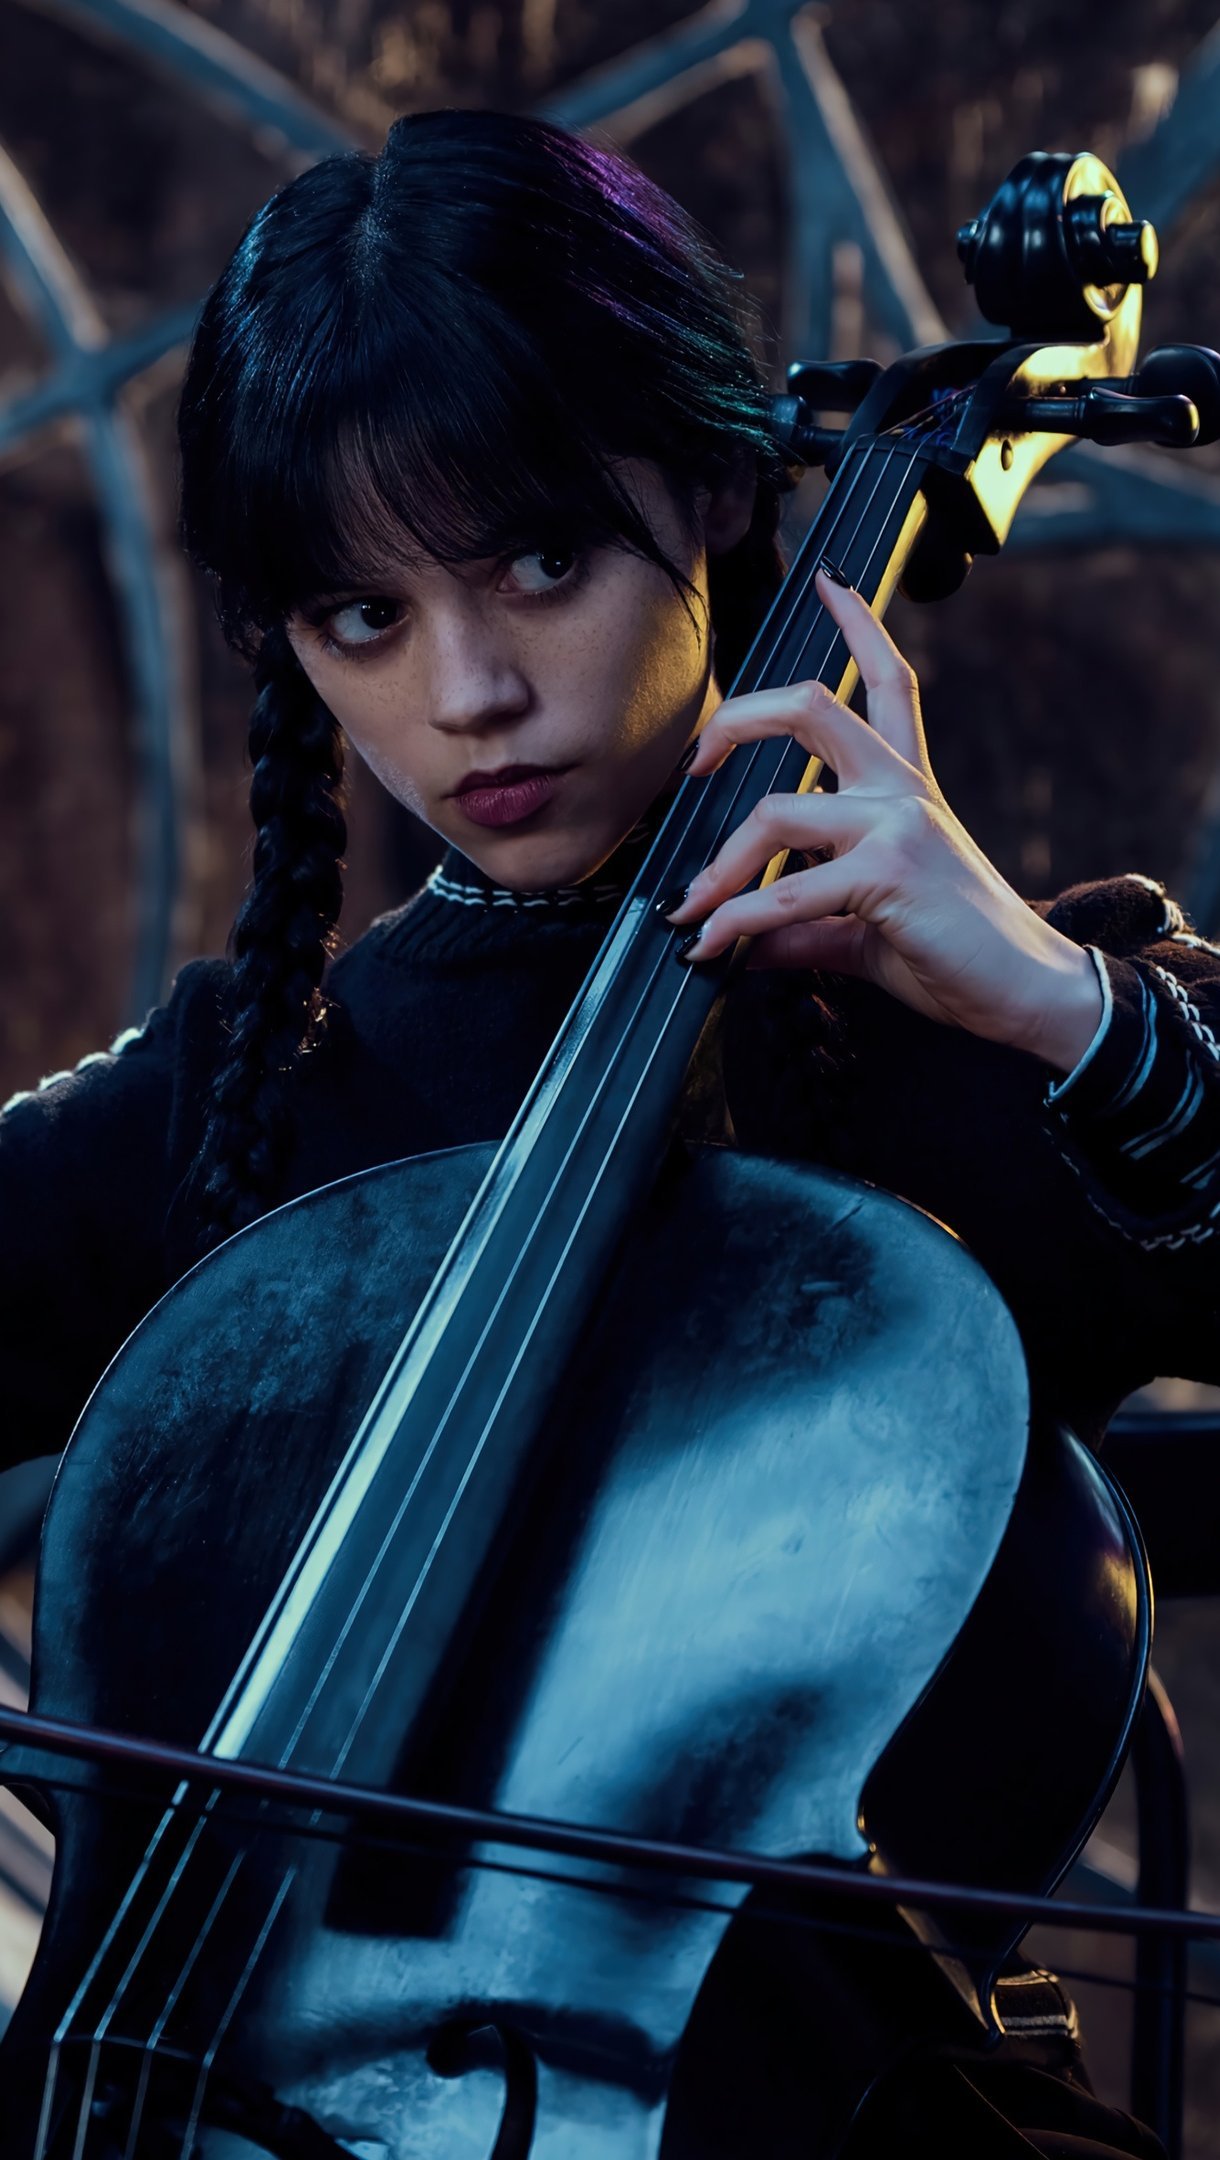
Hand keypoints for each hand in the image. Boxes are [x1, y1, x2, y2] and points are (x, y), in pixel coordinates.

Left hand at [666, 568, 1102, 1073]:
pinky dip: (734, 922)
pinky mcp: (887, 875)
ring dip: (717, 868)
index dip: (858, 622)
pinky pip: (785, 893)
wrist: (1025, 992)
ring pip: (775, 811)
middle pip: (811, 705)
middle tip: (694, 764)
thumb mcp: (865, 928)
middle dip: (735, 721)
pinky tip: (710, 946)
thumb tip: (743, 942)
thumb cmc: (956, 954)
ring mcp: (896, 826)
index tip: (827, 580)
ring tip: (690, 910)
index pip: (888, 682)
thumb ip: (804, 924)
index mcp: (905, 787)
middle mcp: (900, 790)